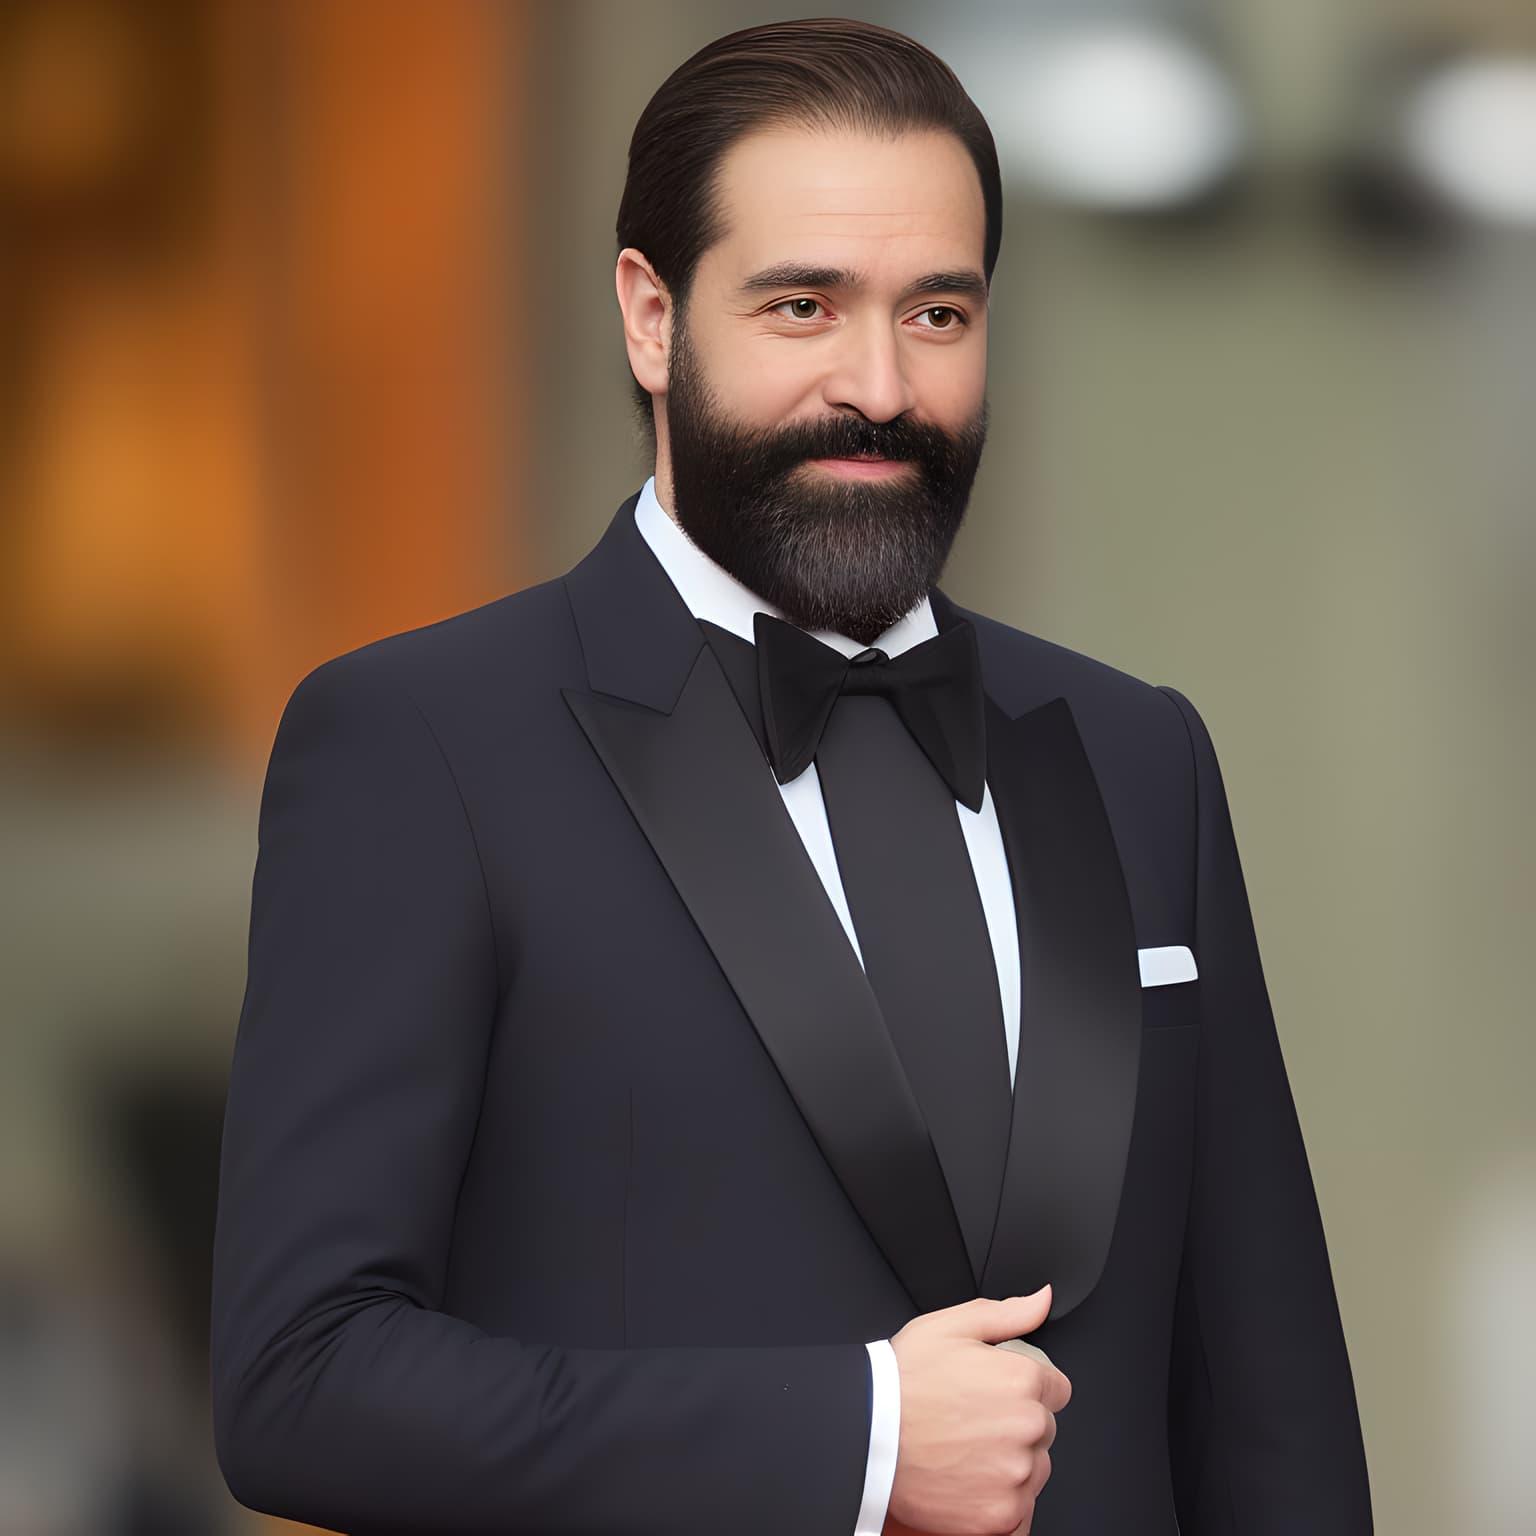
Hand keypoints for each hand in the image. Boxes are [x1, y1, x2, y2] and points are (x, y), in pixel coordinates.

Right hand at [883, 1285, 1068, 1535]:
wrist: (865, 1435)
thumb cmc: (902, 1381)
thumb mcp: (950, 1327)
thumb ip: (1008, 1314)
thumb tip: (1043, 1299)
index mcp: (1021, 1379)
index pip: (1057, 1389)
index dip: (1026, 1387)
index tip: (997, 1393)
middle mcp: (1026, 1429)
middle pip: (1044, 1430)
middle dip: (1017, 1424)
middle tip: (972, 1420)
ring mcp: (1015, 1477)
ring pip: (1034, 1471)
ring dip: (1010, 1465)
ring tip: (965, 1450)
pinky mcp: (1000, 1517)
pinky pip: (1021, 1513)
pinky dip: (1000, 1502)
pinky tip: (970, 1483)